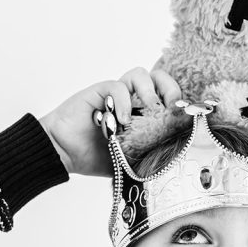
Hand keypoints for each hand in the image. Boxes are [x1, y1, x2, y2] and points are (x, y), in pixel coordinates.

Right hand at [38, 66, 182, 176]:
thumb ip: (146, 161)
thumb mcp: (128, 163)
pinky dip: (124, 100)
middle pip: (158, 79)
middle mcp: (131, 101)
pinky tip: (121, 121)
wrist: (63, 153)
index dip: (178, 103)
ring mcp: (116, 96)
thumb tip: (172, 171)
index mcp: (142, 115)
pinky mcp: (99, 92)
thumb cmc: (93, 157)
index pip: (166, 98)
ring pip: (139, 75)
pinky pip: (117, 86)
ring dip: (149, 90)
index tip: (184, 117)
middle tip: (172, 107)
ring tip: (149, 110)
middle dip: (170, 88)